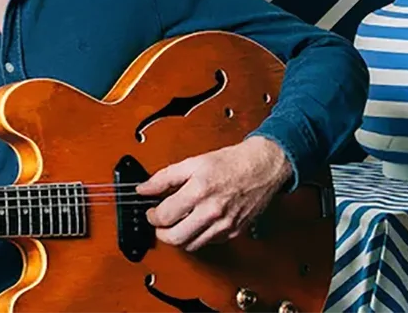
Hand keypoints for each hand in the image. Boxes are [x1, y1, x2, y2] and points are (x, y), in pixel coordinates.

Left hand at [135, 136, 292, 251]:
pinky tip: (196, 222)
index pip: (165, 216)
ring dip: (179, 237)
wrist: (263, 166)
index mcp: (199, 190)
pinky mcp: (233, 233)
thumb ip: (165, 177)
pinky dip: (198, 236)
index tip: (150, 211)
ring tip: (176, 223)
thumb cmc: (231, 162)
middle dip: (162, 232)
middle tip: (159, 222)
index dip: (152, 215)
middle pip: (175, 238)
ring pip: (191, 245)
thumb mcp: (193, 162)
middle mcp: (212, 212)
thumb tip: (144, 189)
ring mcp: (223, 225)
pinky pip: (208, 243)